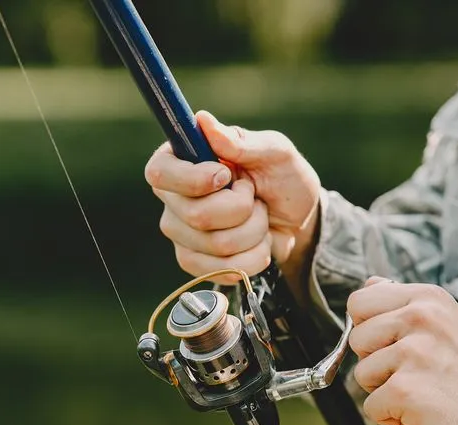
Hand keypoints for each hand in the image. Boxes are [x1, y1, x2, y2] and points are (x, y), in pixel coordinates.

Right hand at [143, 111, 320, 283]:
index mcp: (182, 160)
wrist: (298, 220)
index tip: (225, 175)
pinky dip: (252, 258)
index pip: (160, 172)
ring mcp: (180, 232)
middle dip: (243, 209)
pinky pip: (221, 269)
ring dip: (254, 233)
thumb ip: (240, 141)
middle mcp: (173, 197)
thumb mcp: (274, 151)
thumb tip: (203, 121)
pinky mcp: (193, 261)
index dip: (193, 180)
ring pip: (217, 245)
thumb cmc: (283, 177)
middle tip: (254, 197)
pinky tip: (256, 243)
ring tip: (259, 218)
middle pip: (197, 215)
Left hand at [346, 278, 457, 424]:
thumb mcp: (450, 322)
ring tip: (421, 391)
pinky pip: (370, 406)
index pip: (361, 301)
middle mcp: (419, 319)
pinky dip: (391, 417)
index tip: (389, 343)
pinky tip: (420, 412)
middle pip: (357, 338)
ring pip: (362, 374)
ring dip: (384, 391)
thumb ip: (408, 303)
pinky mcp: (403, 389)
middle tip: (411, 373)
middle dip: (375, 361)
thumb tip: (372, 284)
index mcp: (427, 299)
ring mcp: (411, 354)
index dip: (368, 327)